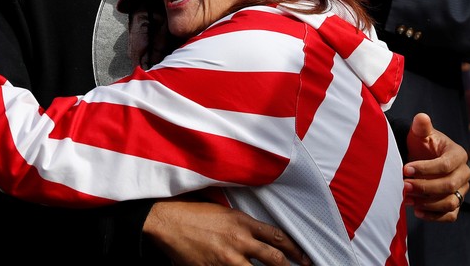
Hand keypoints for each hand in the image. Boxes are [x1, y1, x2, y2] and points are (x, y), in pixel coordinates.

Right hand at [143, 197, 309, 264]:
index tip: (304, 258)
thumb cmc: (191, 212)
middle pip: (274, 259)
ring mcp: (226, 258)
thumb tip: (258, 235)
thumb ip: (242, 223)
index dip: (295, 250)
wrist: (165, 220)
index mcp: (241, 221)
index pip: (277, 237)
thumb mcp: (221, 210)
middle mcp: (238, 240)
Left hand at [404, 112, 469, 221]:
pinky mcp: (456, 203)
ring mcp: (462, 190)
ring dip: (428, 203)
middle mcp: (464, 174)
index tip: (405, 169)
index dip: (425, 169)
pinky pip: (450, 215)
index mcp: (458, 154)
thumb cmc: (420, 145)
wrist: (420, 159)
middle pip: (449, 185)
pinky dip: (434, 216)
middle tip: (403, 186)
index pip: (445, 165)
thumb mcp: (419, 134)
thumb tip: (421, 117)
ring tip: (406, 199)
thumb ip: (421, 127)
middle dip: (424, 187)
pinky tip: (417, 212)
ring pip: (451, 202)